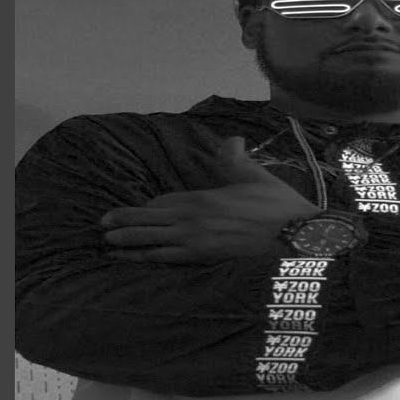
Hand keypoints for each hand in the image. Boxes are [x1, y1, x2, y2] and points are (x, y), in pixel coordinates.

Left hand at [101, 136, 321, 263]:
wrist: (297, 239)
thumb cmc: (281, 210)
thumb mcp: (258, 178)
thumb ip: (238, 160)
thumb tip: (232, 139)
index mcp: (205, 198)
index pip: (165, 200)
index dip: (148, 205)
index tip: (137, 208)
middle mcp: (194, 219)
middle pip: (151, 219)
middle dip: (125, 220)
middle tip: (102, 224)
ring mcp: (196, 241)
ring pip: (152, 240)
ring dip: (128, 240)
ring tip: (108, 243)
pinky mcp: (203, 259)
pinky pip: (166, 258)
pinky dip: (146, 258)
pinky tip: (134, 260)